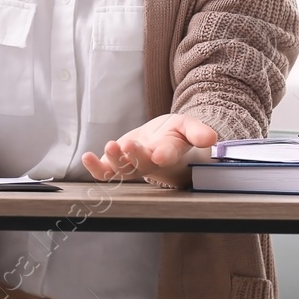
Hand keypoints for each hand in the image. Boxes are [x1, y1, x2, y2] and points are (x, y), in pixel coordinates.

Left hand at [82, 113, 219, 188]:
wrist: (160, 142)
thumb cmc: (175, 135)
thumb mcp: (188, 127)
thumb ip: (198, 131)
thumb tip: (212, 137)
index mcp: (169, 152)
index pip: (168, 154)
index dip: (164, 155)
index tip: (160, 154)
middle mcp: (149, 162)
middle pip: (142, 164)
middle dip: (135, 156)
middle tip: (128, 145)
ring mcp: (132, 165)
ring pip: (122, 169)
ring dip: (114, 160)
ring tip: (110, 146)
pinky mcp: (117, 164)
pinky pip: (105, 172)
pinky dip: (95, 167)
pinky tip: (86, 157)